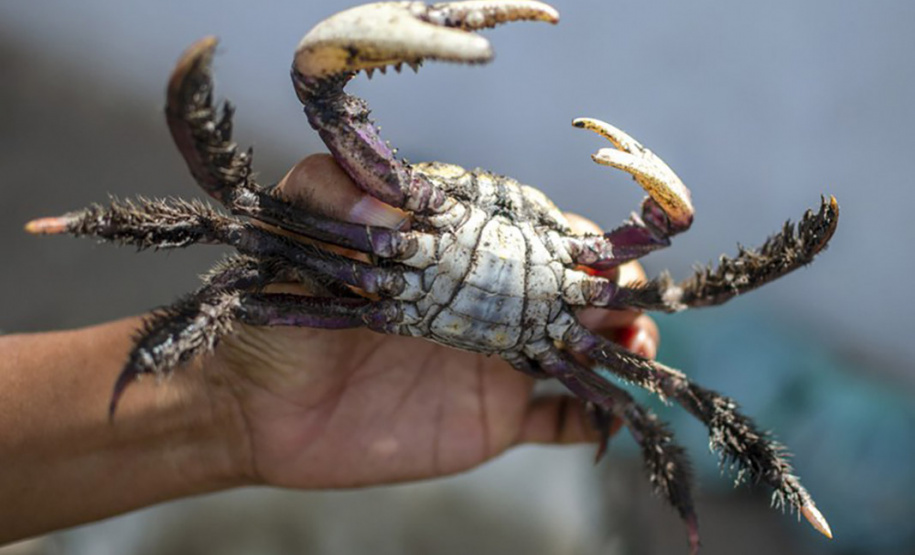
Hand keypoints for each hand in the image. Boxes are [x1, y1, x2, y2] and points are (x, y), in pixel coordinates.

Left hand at [212, 154, 659, 488]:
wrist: (256, 408)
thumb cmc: (275, 314)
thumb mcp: (294, 236)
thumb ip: (332, 194)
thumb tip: (390, 203)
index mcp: (455, 254)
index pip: (532, 233)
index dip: (574, 239)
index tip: (596, 247)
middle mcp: (485, 301)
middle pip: (571, 291)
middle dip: (612, 290)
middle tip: (629, 301)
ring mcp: (493, 361)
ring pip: (578, 349)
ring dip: (619, 346)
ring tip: (638, 348)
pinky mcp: (491, 418)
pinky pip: (557, 419)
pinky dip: (593, 416)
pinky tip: (612, 412)